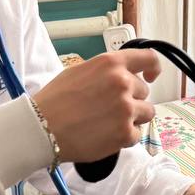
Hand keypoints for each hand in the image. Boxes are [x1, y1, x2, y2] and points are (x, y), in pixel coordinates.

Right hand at [34, 48, 162, 161]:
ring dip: (132, 118)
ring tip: (108, 122)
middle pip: (144, 91)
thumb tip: (122, 76)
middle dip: (131, 99)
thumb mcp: (79, 71)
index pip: (148, 58)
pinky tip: (104, 135)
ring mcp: (126, 109)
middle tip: (108, 108)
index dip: (153, 67)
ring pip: (146, 113)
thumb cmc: (54, 101)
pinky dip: (124, 137)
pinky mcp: (125, 133)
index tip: (152, 75)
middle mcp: (122, 83)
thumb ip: (106, 71)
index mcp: (111, 64)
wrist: (41, 128)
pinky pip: (136, 134)